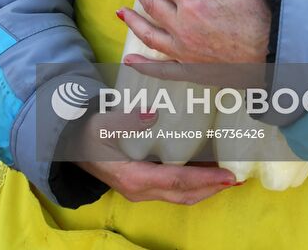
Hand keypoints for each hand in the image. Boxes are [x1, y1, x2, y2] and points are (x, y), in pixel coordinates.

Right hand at [76, 108, 240, 204]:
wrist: (70, 143)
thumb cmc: (87, 131)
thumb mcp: (103, 123)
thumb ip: (127, 119)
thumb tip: (153, 113)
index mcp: (134, 177)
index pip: (177, 180)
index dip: (205, 179)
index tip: (229, 176)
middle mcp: (140, 189)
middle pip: (184, 193)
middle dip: (212, 188)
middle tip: (237, 178)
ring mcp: (141, 189)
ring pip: (180, 194)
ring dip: (205, 187)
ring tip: (228, 177)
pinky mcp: (142, 183)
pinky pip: (173, 187)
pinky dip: (193, 181)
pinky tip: (206, 169)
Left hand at [119, 0, 270, 63]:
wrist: (274, 54)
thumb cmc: (262, 16)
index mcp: (195, 2)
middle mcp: (184, 27)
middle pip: (152, 3)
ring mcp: (184, 51)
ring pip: (149, 34)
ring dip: (133, 21)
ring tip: (121, 11)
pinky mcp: (190, 69)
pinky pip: (161, 68)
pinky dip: (143, 66)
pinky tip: (129, 61)